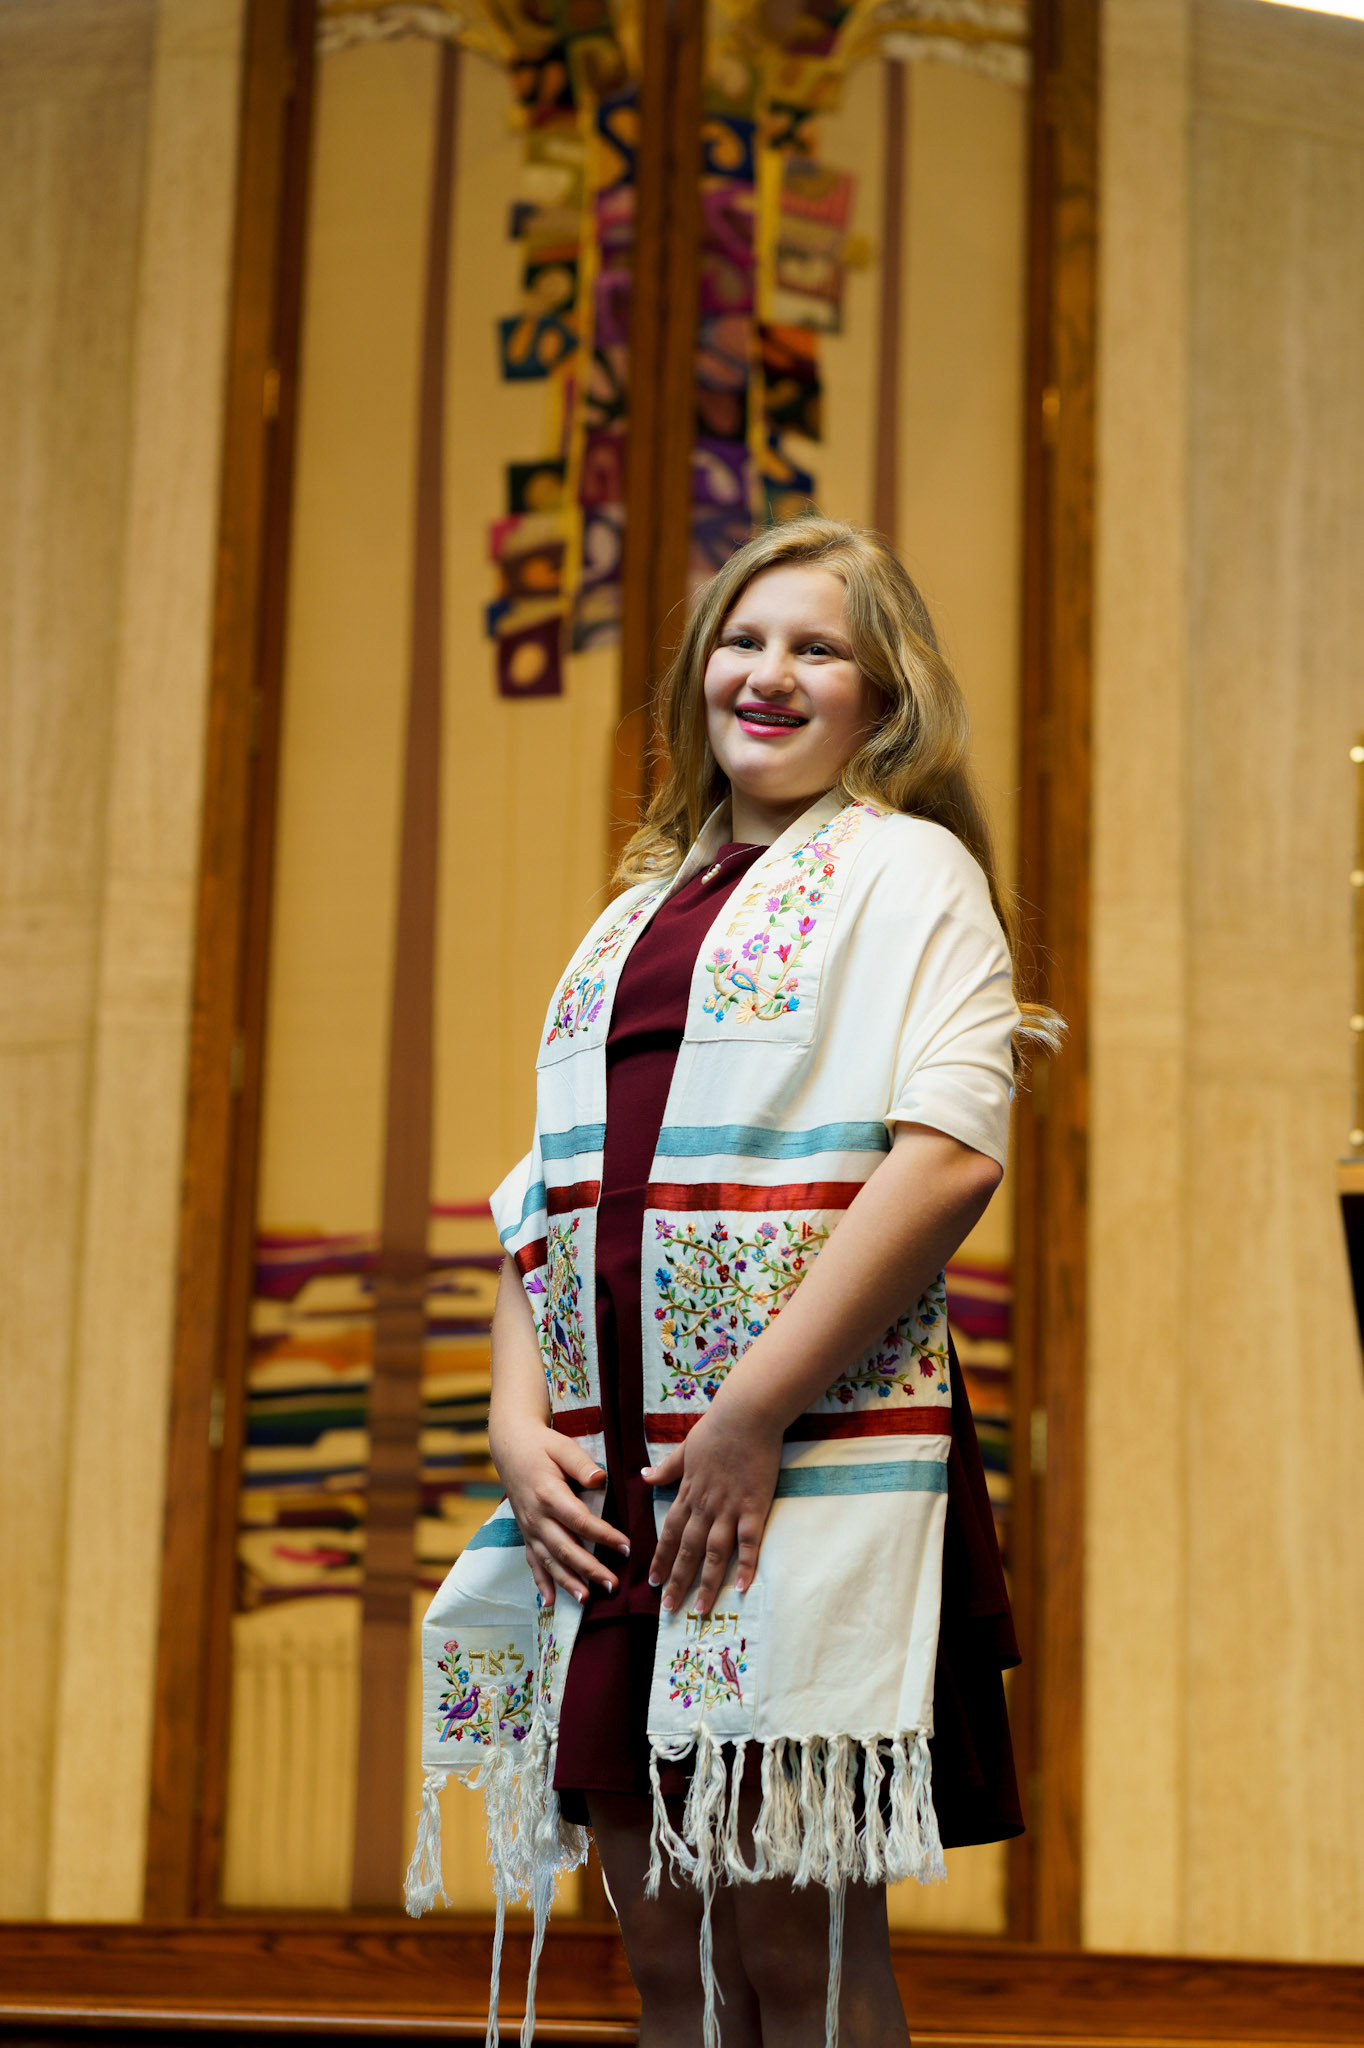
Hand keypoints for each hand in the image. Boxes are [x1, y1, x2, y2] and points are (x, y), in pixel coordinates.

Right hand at [493, 1420, 628, 1606]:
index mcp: (549, 1494)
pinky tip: (550, 1602)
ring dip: (567, 1582)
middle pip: (565, 1548)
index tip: (627, 1547)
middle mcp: (537, 1517)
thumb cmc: (542, 1446)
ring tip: (586, 1599)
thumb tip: (600, 1479)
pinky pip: (533, 1562)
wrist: (510, 1447)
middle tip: (614, 1585)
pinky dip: (541, 1583)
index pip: (580, 1521)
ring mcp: (529, 1528)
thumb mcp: (562, 1447)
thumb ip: (581, 1464)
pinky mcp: (526, 1534)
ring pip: (549, 1561)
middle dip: (589, 1569)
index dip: (604, 1536)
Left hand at [642, 1390, 783, 1616]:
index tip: (651, 1582)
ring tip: (700, 1609)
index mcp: (688, 1492)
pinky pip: (749, 1542)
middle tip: (669, 1609)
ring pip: (714, 1553)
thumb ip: (667, 1468)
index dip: (661, 1559)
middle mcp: (705, 1506)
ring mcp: (729, 1509)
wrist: (746, 1414)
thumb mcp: (685, 1448)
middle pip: (688, 1550)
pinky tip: (744, 1588)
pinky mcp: (754, 1507)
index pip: (670, 1533)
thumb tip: (643, 1477)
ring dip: (706, 1583)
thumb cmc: (717, 1428)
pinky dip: (746, 1566)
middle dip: (677, 1581)